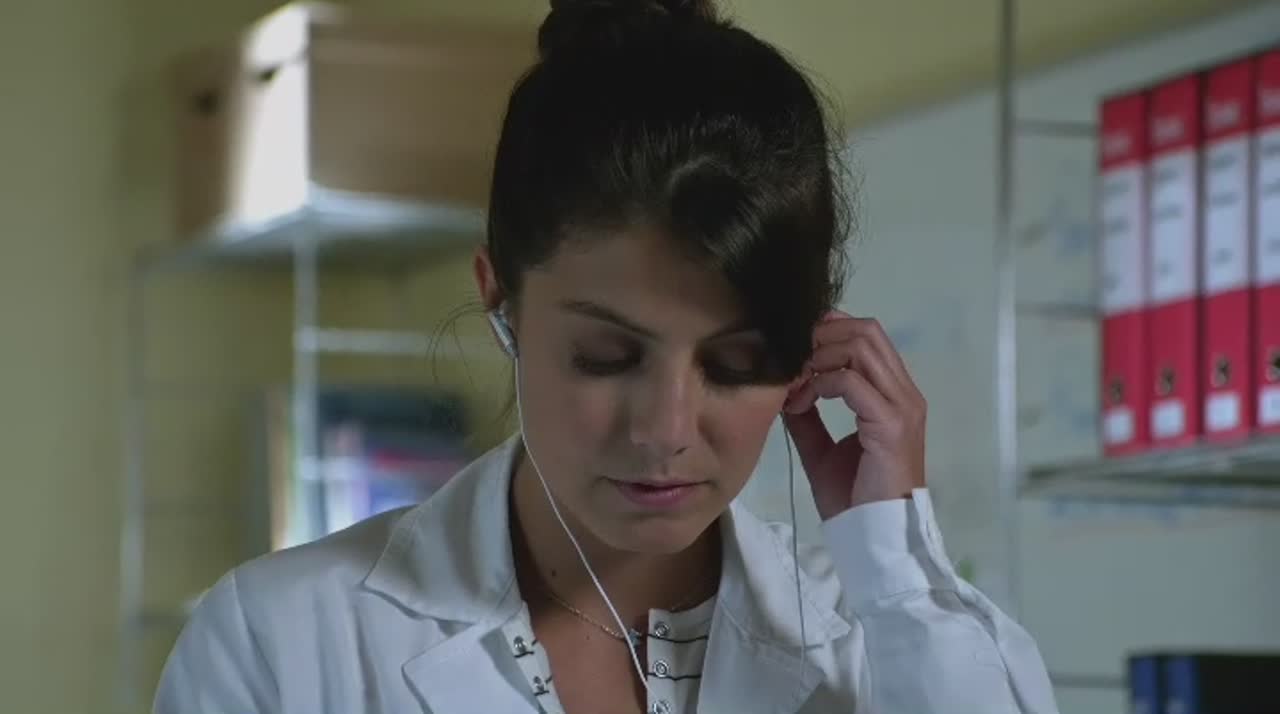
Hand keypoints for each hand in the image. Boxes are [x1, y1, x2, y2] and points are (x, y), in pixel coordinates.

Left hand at [781, 311, 926, 519]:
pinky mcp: (891, 423)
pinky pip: (850, 382)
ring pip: (861, 347)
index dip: (828, 330)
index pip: (867, 336)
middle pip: (867, 330)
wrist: (874, 535)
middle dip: (822, 334)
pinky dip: (818, 385)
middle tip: (790, 357)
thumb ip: (807, 416)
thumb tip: (784, 389)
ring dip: (818, 355)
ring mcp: (901, 406)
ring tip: (794, 380)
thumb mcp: (821, 448)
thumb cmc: (854, 497)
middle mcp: (904, 393)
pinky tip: (799, 404)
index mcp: (893, 394)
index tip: (792, 349)